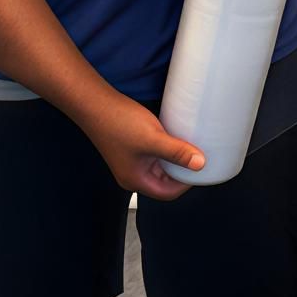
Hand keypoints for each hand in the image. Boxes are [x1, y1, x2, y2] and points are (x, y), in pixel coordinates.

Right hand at [81, 90, 204, 200]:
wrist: (95, 103)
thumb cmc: (118, 122)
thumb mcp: (153, 138)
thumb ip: (177, 152)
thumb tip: (200, 164)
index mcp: (136, 180)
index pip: (168, 193)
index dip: (186, 183)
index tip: (201, 168)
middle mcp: (133, 175)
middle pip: (165, 181)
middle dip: (183, 171)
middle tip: (200, 156)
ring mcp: (131, 162)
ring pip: (160, 167)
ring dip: (175, 159)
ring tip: (190, 146)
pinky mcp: (132, 148)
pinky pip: (155, 155)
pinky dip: (167, 149)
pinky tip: (176, 137)